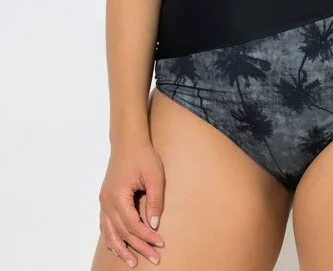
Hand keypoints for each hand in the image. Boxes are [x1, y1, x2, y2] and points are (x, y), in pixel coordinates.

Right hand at [98, 140, 165, 266]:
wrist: (127, 142)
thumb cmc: (142, 156)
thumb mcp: (154, 176)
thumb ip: (155, 200)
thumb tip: (155, 224)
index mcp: (118, 195)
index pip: (132, 224)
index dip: (146, 236)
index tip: (160, 243)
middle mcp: (107, 202)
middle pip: (122, 232)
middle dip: (138, 246)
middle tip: (154, 258)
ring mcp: (103, 202)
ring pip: (109, 233)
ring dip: (121, 249)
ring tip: (133, 262)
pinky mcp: (105, 201)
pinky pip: (105, 226)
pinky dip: (111, 239)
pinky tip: (119, 248)